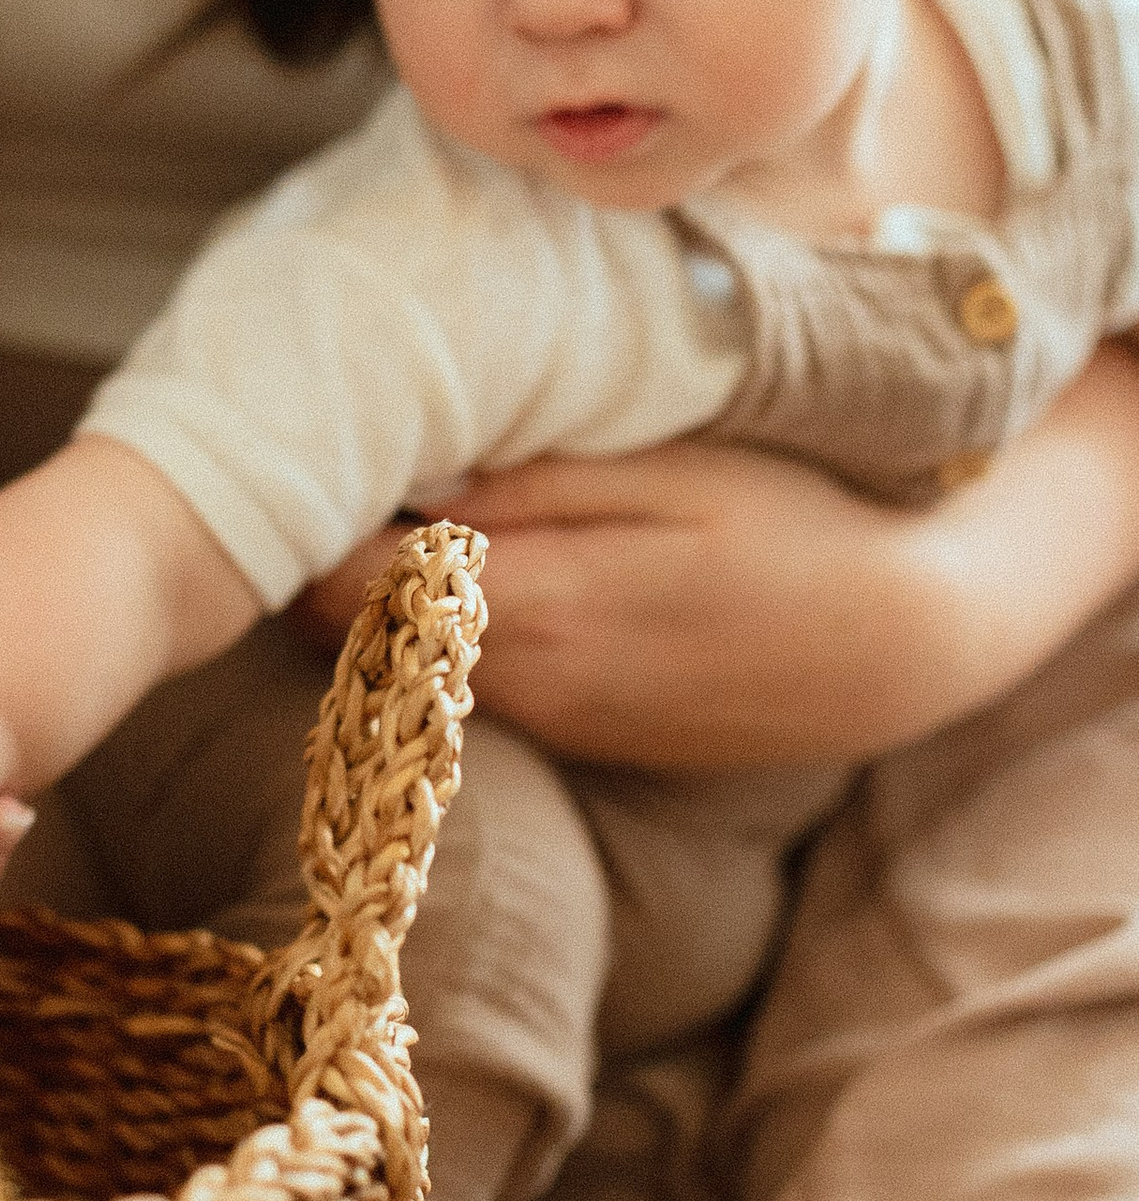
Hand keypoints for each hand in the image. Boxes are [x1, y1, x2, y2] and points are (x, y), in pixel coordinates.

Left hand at [300, 381, 1138, 766]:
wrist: (902, 646)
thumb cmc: (792, 528)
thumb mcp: (672, 472)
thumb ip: (531, 486)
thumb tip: (406, 481)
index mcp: (537, 609)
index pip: (344, 597)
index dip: (301, 534)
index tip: (298, 464)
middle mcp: (527, 685)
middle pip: (352, 643)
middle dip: (321, 566)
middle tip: (324, 474)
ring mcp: (554, 722)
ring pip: (406, 673)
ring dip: (380, 607)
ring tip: (389, 512)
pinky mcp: (582, 736)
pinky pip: (471, 689)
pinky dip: (443, 641)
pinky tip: (472, 576)